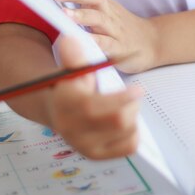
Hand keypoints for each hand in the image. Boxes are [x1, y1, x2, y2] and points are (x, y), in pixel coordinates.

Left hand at [45, 0, 158, 72]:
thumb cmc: (121, 24)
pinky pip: (108, 44)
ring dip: (83, 15)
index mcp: (102, 2)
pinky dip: (97, 41)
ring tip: (65, 14)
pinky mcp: (120, 48)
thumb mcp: (103, 5)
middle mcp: (108, 12)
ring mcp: (115, 30)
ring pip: (99, 19)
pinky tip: (84, 40)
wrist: (152, 42)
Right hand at [47, 35, 140, 159]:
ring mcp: (85, 146)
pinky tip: (127, 122)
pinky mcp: (96, 155)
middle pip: (117, 121)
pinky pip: (128, 147)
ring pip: (126, 133)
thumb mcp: (70, 68)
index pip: (96, 108)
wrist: (56, 109)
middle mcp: (72, 129)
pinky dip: (134, 133)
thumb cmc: (70, 84)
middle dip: (131, 105)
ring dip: (133, 116)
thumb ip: (73, 56)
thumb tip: (70, 39)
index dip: (121, 99)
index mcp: (66, 105)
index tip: (139, 88)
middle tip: (134, 94)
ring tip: (127, 106)